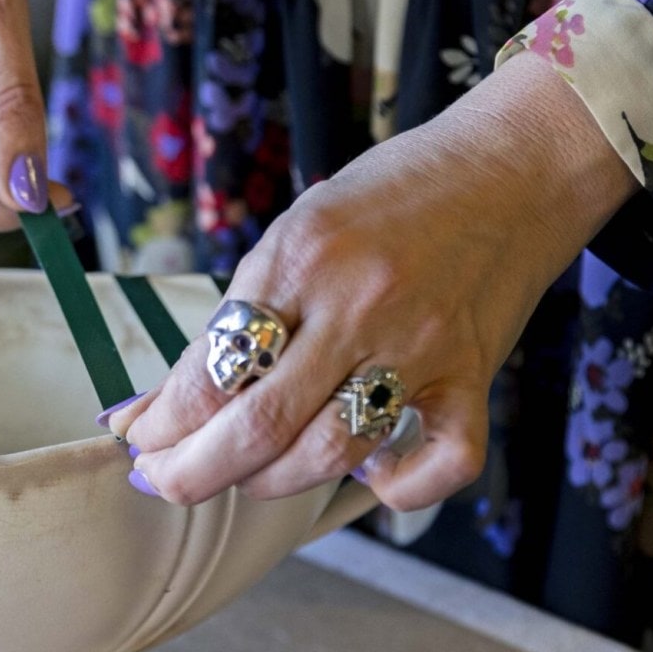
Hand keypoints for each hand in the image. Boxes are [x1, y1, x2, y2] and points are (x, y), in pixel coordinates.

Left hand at [108, 52, 638, 510]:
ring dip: (271, 483)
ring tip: (246, 472)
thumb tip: (161, 404)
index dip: (164, 423)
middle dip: (195, 473)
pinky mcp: (472, 375)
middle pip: (260, 426)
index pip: (212, 368)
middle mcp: (359, 306)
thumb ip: (237, 317)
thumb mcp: (295, 233)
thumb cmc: (391, 196)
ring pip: (331, 455)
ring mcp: (421, 347)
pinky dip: (400, 487)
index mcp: (300, 260)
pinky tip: (370, 472)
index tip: (140, 442)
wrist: (512, 164)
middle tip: (166, 482)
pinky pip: (441, 463)